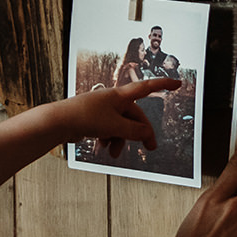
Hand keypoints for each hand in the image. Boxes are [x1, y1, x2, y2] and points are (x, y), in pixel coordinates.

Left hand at [63, 77, 178, 158]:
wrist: (58, 122)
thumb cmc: (84, 117)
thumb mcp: (115, 126)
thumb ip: (134, 131)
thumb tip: (147, 134)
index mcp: (120, 95)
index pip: (147, 87)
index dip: (164, 85)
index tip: (178, 83)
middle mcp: (113, 100)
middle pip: (135, 116)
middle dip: (140, 133)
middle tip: (149, 148)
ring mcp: (103, 110)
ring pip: (121, 126)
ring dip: (121, 140)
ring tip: (113, 152)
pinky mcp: (94, 119)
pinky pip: (109, 130)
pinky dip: (109, 139)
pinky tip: (102, 147)